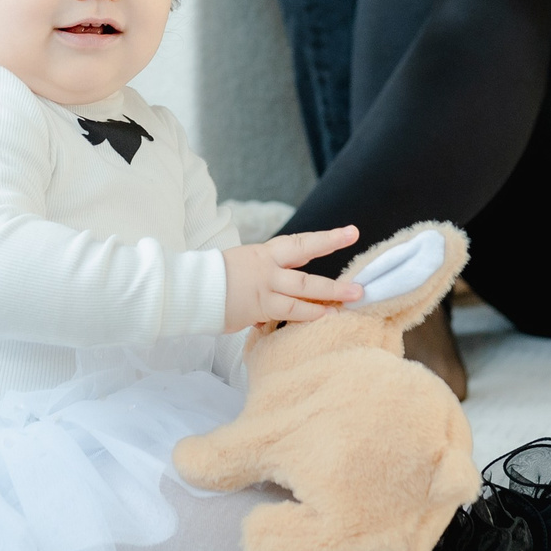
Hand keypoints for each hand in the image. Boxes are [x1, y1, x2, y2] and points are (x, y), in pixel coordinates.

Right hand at [222, 225, 362, 330]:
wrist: (191, 288)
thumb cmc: (218, 278)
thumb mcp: (246, 267)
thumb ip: (269, 279)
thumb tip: (281, 298)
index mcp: (266, 253)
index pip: (301, 243)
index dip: (328, 238)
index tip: (352, 233)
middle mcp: (268, 267)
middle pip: (305, 263)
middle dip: (333, 267)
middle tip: (359, 283)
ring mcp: (264, 287)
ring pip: (301, 290)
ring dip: (328, 296)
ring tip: (351, 300)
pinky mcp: (258, 307)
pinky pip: (287, 312)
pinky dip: (307, 314)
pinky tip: (324, 317)